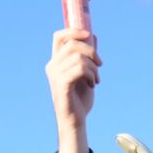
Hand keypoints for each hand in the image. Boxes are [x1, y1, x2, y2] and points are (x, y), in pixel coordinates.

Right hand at [45, 28, 100, 152]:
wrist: (76, 120)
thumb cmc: (80, 99)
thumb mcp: (86, 73)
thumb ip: (87, 56)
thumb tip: (93, 36)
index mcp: (56, 61)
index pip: (59, 37)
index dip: (73, 31)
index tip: (88, 35)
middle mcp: (52, 66)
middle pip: (73, 44)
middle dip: (92, 52)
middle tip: (100, 65)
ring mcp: (55, 75)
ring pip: (79, 57)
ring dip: (94, 68)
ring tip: (96, 80)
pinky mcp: (61, 84)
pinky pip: (80, 69)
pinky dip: (91, 75)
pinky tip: (92, 84)